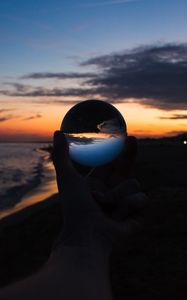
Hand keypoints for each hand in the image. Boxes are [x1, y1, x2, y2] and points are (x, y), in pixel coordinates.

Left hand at [52, 131, 146, 250]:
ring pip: (134, 183)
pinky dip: (129, 205)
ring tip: (107, 205)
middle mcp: (112, 192)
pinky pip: (142, 198)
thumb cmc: (74, 207)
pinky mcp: (137, 215)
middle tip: (133, 140)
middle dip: (130, 154)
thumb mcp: (66, 177)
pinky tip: (119, 215)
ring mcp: (125, 203)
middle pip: (126, 169)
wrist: (86, 235)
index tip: (123, 136)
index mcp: (98, 184)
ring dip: (119, 193)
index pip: (111, 163)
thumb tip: (57, 131)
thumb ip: (61, 155)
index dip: (117, 150)